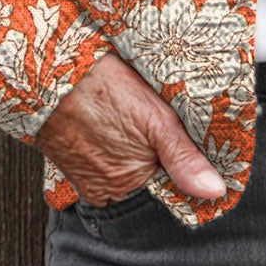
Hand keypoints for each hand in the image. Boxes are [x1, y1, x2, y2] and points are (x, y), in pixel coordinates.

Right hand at [33, 50, 226, 204]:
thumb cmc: (104, 91)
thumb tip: (215, 191)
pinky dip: (112, 146)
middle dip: (156, 152)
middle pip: (148, 174)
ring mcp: (89, 180)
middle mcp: (109, 191)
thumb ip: (184, 157)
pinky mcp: (74, 166)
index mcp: (132, 183)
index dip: (180, 159)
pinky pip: (103, 162)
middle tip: (154, 120)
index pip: (169, 181)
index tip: (184, 137)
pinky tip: (114, 121)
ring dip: (134, 148)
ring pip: (126, 167)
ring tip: (133, 117)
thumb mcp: (156, 118)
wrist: (51, 74)